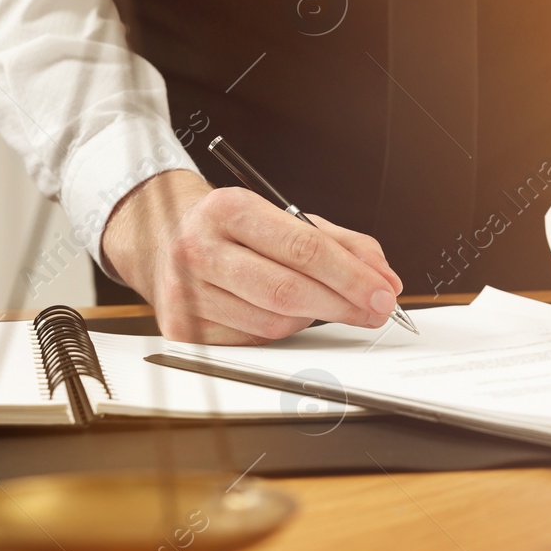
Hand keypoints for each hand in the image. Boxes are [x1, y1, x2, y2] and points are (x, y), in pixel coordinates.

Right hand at [101, 170, 404, 343]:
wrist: (165, 239)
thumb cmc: (237, 230)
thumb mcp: (286, 218)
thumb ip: (342, 244)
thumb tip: (385, 280)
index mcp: (228, 208)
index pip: (302, 247)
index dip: (351, 275)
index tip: (384, 293)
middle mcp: (199, 248)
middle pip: (287, 291)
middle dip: (343, 305)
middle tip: (376, 311)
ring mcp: (184, 291)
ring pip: (273, 324)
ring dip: (311, 319)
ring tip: (320, 304)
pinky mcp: (181, 328)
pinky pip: (252, 342)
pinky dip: (278, 332)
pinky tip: (280, 313)